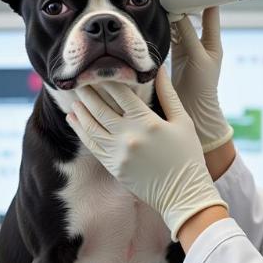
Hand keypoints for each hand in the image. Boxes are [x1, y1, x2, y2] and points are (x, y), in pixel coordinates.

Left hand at [65, 67, 228, 241]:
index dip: (108, 79)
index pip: (121, 93)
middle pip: (101, 109)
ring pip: (91, 127)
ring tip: (74, 99)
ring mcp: (118, 154)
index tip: (100, 69)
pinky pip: (92, 146)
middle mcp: (129, 136)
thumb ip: (168, 94)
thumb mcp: (183, 121)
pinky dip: (81, 131)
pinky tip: (75, 120)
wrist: (183, 193)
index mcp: (147, 122)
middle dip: (88, 93)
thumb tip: (157, 69)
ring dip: (80, 111)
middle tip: (79, 80)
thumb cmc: (188, 155)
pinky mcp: (114, 167)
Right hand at [170, 6, 233, 152]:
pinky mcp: (174, 55)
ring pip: (179, 23)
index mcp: (212, 41)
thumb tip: (178, 12)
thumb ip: (188, 35)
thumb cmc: (203, 87)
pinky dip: (164, 25)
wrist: (193, 110)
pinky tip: (156, 16)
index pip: (211, 12)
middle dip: (185, 0)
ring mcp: (186, 48)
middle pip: (193, 14)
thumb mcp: (198, 57)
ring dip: (172, 12)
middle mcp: (200, 42)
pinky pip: (169, 35)